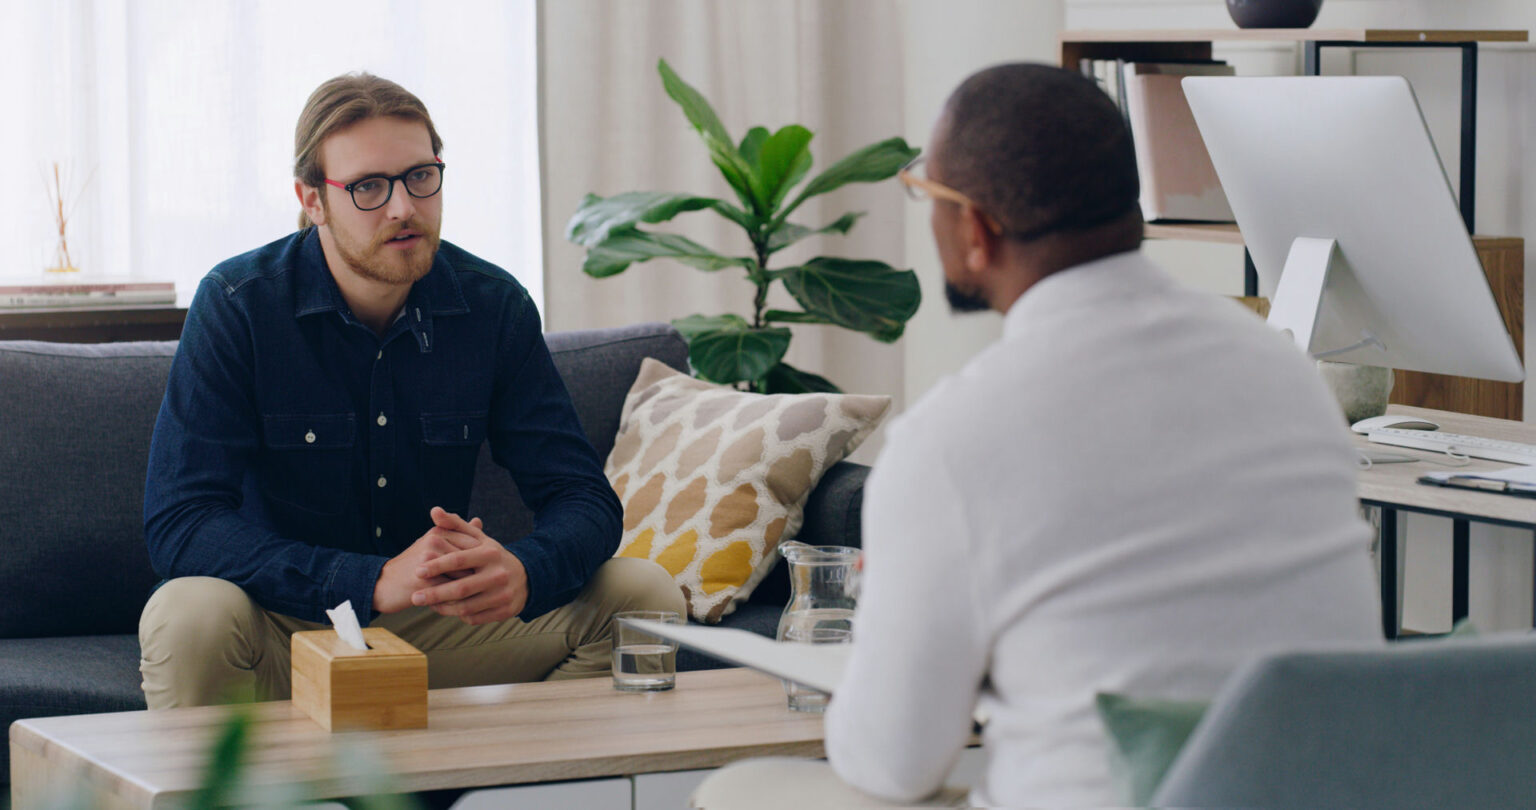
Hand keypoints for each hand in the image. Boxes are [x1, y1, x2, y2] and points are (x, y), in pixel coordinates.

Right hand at [372, 515, 482, 613]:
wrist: (384, 585)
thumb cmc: (414, 565)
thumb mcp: (434, 545)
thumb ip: (457, 533)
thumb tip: (479, 521)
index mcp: (439, 531)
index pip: (474, 543)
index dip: (484, 560)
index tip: (490, 572)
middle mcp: (434, 541)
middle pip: (472, 560)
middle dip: (481, 574)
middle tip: (491, 586)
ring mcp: (428, 560)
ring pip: (464, 576)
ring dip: (473, 588)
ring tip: (480, 597)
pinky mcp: (424, 579)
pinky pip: (451, 591)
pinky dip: (461, 600)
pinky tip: (467, 606)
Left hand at [409, 507, 528, 624]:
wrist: (526, 577)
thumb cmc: (493, 556)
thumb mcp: (479, 538)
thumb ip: (455, 524)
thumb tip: (433, 511)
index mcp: (490, 554)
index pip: (459, 560)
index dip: (437, 566)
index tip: (417, 571)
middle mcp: (499, 574)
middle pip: (461, 588)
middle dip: (435, 594)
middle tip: (415, 597)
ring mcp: (503, 595)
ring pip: (466, 607)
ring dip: (443, 607)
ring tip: (427, 604)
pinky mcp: (505, 611)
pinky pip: (475, 618)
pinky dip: (457, 615)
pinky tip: (446, 609)